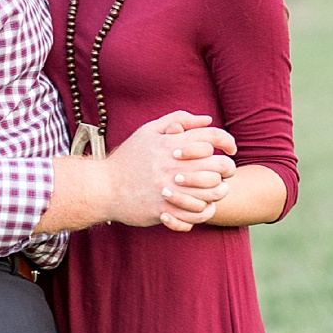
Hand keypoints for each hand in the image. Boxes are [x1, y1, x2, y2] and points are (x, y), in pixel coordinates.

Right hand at [103, 111, 236, 230]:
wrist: (103, 187)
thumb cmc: (128, 158)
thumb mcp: (148, 131)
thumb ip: (177, 120)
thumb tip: (206, 119)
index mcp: (171, 144)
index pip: (213, 138)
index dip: (227, 142)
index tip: (229, 149)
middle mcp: (174, 165)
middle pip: (220, 166)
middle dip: (228, 168)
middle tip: (224, 172)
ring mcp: (171, 189)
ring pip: (215, 192)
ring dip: (219, 191)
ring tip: (215, 190)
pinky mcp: (166, 209)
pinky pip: (199, 213)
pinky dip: (205, 210)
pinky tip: (202, 205)